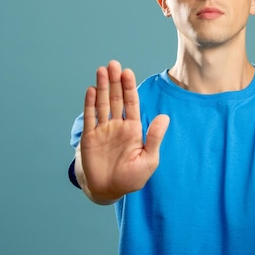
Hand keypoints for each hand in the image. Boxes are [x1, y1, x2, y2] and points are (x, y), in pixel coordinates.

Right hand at [80, 60, 169, 201]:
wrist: (108, 190)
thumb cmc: (131, 178)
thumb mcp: (148, 159)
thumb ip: (154, 138)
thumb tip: (164, 117)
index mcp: (133, 129)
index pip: (132, 103)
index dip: (129, 87)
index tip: (127, 72)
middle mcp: (117, 126)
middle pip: (116, 99)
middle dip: (115, 82)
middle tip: (113, 64)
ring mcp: (103, 130)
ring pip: (102, 104)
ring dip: (102, 87)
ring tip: (101, 71)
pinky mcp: (90, 138)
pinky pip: (90, 118)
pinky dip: (90, 104)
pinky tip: (91, 90)